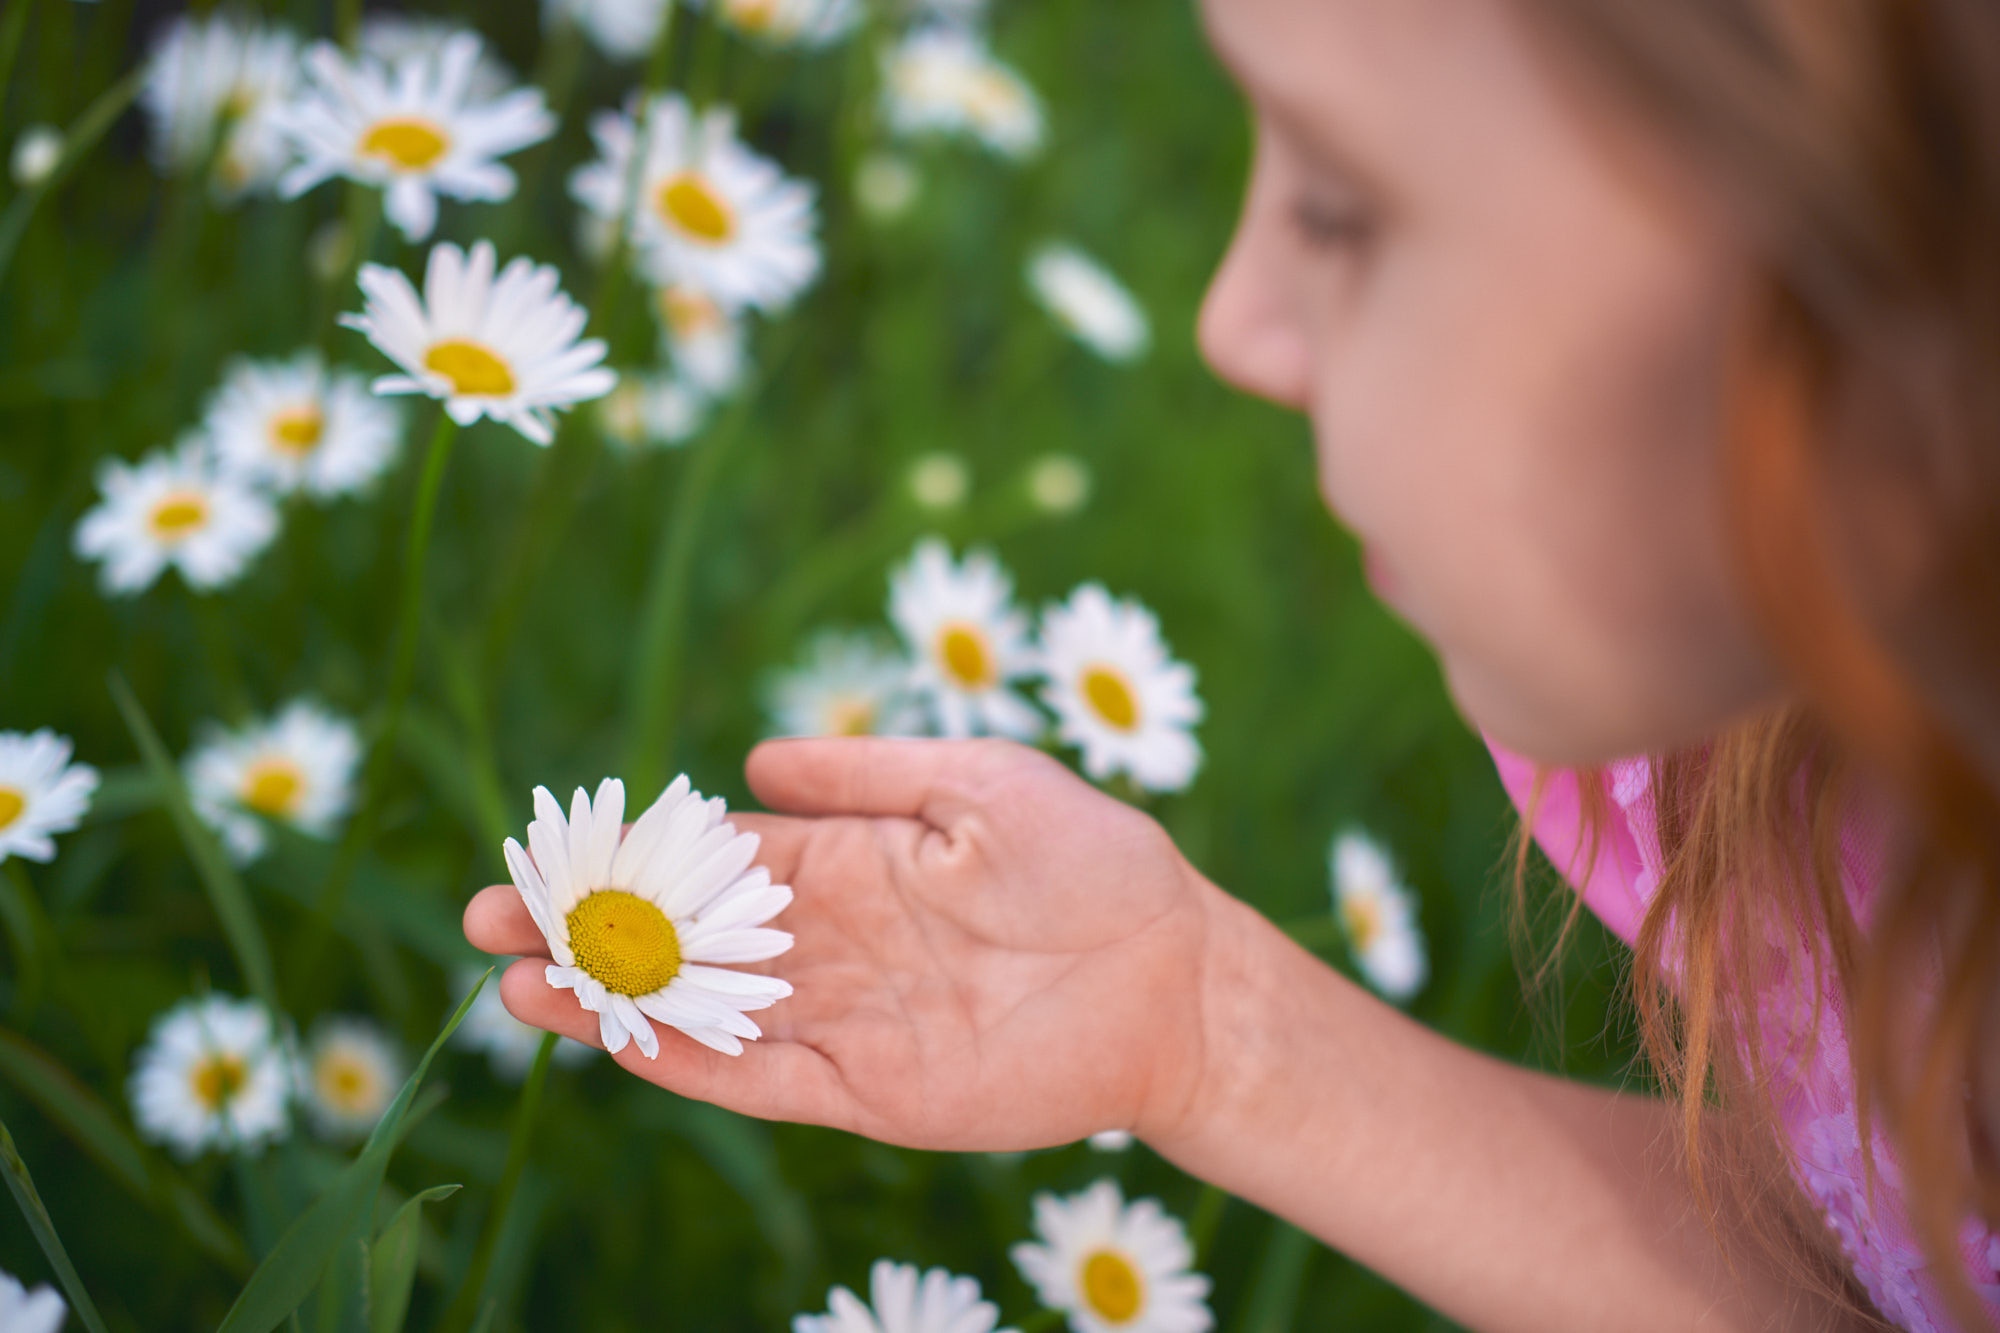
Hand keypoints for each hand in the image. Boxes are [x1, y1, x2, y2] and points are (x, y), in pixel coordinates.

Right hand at [461, 737, 1222, 1150]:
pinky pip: (762, 1080)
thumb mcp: (980, 781)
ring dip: (611, 1002)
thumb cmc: (1093, 859)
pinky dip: (689, 1064)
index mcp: (850, 865)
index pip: (714, 861)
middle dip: (587, 929)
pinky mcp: (871, 1093)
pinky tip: (615, 1039)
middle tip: (484, 919)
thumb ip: (867, 775)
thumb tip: (750, 763)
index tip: (542, 849)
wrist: (1177, 971)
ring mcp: (844, 1023)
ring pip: (703, 1015)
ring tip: (514, 985)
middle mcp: (831, 945)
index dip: (629, 855)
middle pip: (684, 942)